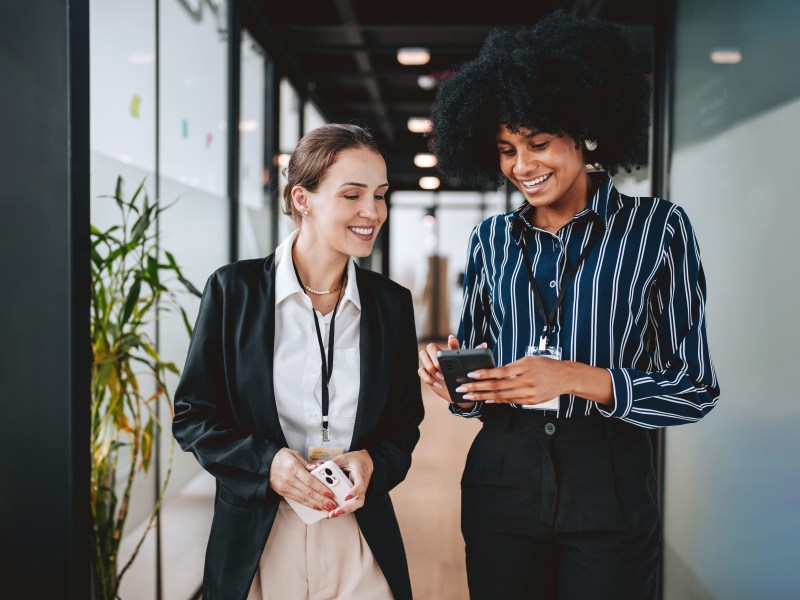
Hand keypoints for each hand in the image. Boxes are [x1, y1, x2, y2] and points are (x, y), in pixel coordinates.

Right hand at [269, 448, 338, 512]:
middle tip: (331, 504)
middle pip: (308, 492)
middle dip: (321, 499)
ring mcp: (285, 487)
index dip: (321, 488)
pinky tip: (315, 506)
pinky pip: (297, 500)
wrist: (265, 462)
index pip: (310, 481)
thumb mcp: (295, 455)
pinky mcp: (282, 493)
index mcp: (293, 468)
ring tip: (326, 507)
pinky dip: (307, 504)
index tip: (330, 493)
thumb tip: (319, 468)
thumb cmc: (281, 457)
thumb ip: (308, 464)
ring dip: (316, 504)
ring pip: (303, 498)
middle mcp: (289, 479)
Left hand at [327, 450, 373, 517]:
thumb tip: (318, 466)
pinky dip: (342, 510)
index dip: (354, 492)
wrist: (366, 461)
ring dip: (344, 511)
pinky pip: (350, 505)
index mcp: (360, 475)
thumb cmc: (356, 460)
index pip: (360, 485)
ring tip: (331, 515)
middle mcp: (362, 486)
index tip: (346, 497)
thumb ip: (332, 463)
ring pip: (355, 505)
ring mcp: (359, 492)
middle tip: (336, 511)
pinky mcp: (355, 495)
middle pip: (359, 501)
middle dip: (347, 508)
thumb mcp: (344, 458)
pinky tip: (331, 513)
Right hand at [418, 335, 487, 404]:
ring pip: (422, 356)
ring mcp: (430, 365)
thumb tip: (484, 344)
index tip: (452, 339)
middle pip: (428, 348)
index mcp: (446, 353)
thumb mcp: (468, 368)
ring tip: (440, 376)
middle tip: (441, 368)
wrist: (458, 393)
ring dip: (430, 366)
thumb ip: (474, 356)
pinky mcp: (426, 375)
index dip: (446, 341)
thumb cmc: (463, 378)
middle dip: (434, 358)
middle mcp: (436, 357)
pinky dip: (427, 377)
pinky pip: (420, 371)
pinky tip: (436, 383)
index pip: (450, 340)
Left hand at [455, 355, 571, 404]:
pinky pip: (510, 401)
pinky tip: (486, 400)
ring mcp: (528, 392)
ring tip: (470, 395)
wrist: (565, 377)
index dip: (484, 374)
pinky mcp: (530, 401)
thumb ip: (512, 367)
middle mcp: (526, 380)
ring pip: (501, 396)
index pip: (500, 371)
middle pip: (497, 386)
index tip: (470, 374)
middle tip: (462, 388)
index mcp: (524, 366)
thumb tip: (494, 373)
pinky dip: (497, 401)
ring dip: (483, 396)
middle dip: (477, 388)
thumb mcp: (529, 360)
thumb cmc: (545, 365)